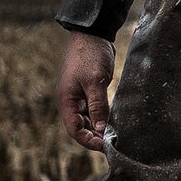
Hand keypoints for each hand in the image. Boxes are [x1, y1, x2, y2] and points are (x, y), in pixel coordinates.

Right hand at [56, 32, 115, 151]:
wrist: (92, 33)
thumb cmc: (90, 55)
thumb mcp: (95, 81)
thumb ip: (98, 106)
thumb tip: (99, 129)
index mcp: (66, 100)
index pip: (74, 129)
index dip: (87, 141)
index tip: (104, 147)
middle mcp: (71, 100)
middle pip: (80, 126)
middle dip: (94, 136)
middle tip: (112, 143)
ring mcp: (79, 95)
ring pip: (87, 118)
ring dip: (98, 127)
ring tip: (114, 134)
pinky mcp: (89, 89)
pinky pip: (93, 108)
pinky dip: (101, 115)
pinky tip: (113, 120)